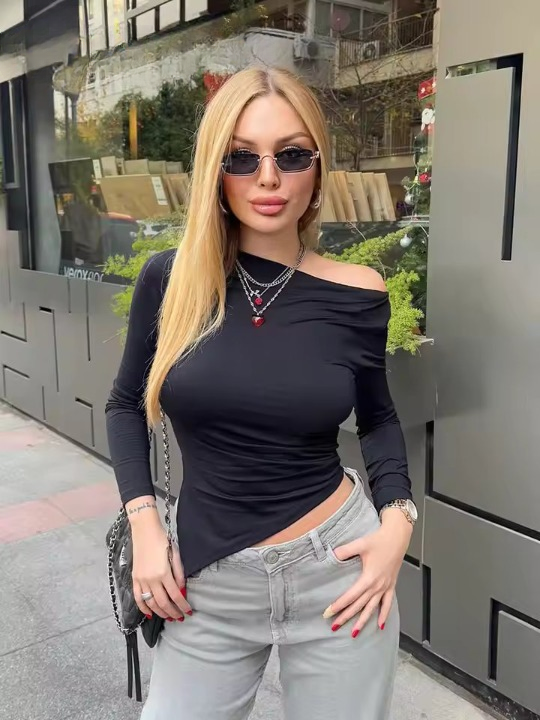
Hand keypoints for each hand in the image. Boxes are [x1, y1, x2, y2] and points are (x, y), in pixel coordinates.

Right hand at [132, 523, 192, 621]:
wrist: (144, 531)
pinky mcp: (134, 579)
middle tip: (180, 617)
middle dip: (173, 612)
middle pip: (163, 603)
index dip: (183, 605)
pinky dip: (144, 609)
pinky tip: (150, 614)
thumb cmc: (162, 540)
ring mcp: (141, 580)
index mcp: (163, 573)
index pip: (176, 595)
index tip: (189, 611)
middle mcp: (151, 579)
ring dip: (160, 613)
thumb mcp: (174, 554)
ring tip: (169, 617)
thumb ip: (179, 573)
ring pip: (151, 603)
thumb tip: (182, 590)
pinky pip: (138, 598)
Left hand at [323, 509, 411, 636]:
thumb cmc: (379, 540)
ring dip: (363, 622)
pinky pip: (387, 604)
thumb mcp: (360, 544)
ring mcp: (385, 587)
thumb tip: (331, 555)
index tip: (329, 613)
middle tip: (334, 626)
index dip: (339, 605)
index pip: (351, 596)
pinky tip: (380, 626)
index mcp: (369, 578)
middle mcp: (377, 586)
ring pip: (372, 609)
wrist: (397, 537)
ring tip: (354, 633)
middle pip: (359, 606)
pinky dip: (384, 615)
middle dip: (346, 617)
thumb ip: (344, 551)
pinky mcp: (391, 585)